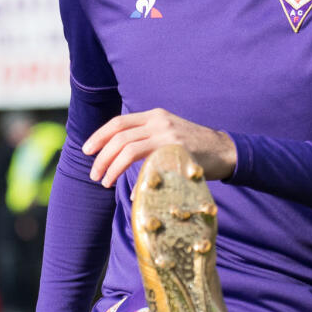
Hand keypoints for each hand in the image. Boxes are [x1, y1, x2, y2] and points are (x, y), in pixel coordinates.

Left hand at [82, 108, 236, 188]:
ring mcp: (168, 136)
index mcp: (155, 116)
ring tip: (104, 182)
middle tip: (94, 174)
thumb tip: (119, 157)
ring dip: (112, 168)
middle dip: (101, 157)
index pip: (118, 122)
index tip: (86, 151)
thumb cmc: (193, 147)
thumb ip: (146, 138)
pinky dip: (137, 182)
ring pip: (128, 149)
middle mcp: (159, 121)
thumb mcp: (168, 133)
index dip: (99, 136)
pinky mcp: (177, 152)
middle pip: (119, 137)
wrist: (225, 151)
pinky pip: (148, 167)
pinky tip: (133, 195)